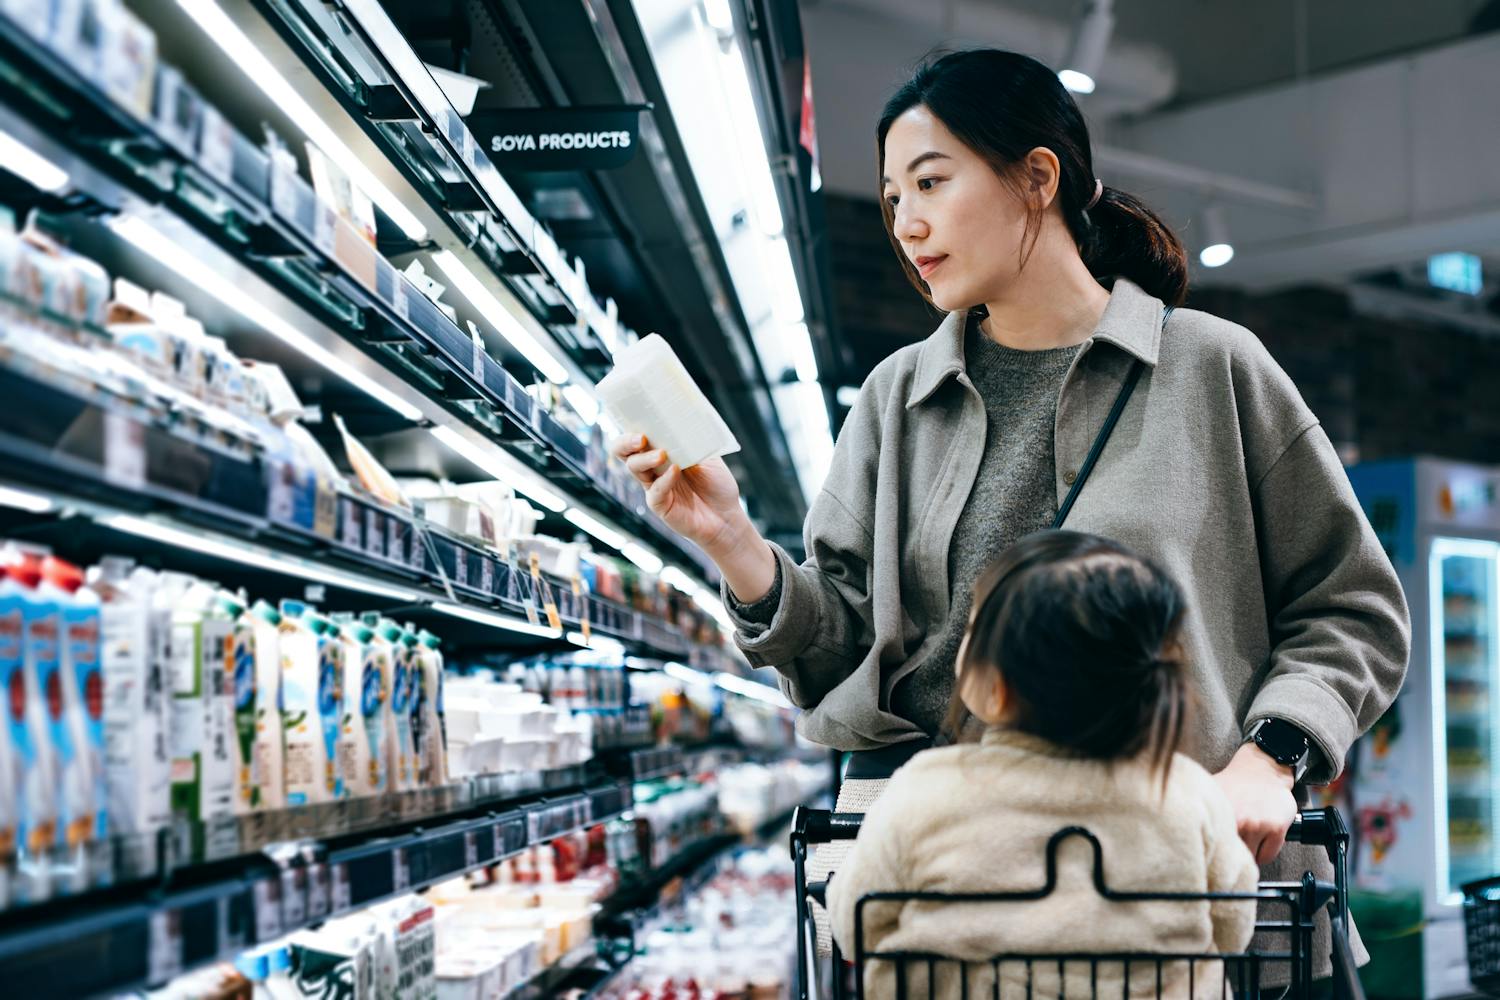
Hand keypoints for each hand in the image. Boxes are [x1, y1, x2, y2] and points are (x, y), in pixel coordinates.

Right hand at [609, 434, 748, 555]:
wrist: (727, 516)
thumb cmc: (717, 485)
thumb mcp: (709, 457)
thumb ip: (694, 442)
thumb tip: (685, 421)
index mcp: (661, 452)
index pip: (636, 437)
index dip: (631, 427)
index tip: (639, 416)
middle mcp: (653, 468)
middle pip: (624, 452)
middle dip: (626, 442)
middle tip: (641, 438)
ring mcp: (655, 486)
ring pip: (635, 469)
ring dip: (646, 459)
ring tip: (662, 454)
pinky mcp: (660, 505)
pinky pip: (655, 491)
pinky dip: (664, 480)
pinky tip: (675, 471)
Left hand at [1213, 742, 1297, 864]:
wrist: (1263, 770)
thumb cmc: (1237, 783)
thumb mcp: (1213, 794)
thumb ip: (1202, 813)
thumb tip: (1186, 830)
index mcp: (1220, 815)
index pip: (1214, 849)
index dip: (1215, 852)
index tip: (1215, 852)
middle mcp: (1239, 821)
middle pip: (1233, 856)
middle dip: (1233, 853)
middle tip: (1235, 841)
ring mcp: (1258, 826)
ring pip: (1251, 858)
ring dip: (1249, 852)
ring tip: (1247, 837)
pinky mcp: (1276, 829)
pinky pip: (1268, 855)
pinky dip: (1265, 852)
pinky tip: (1261, 839)